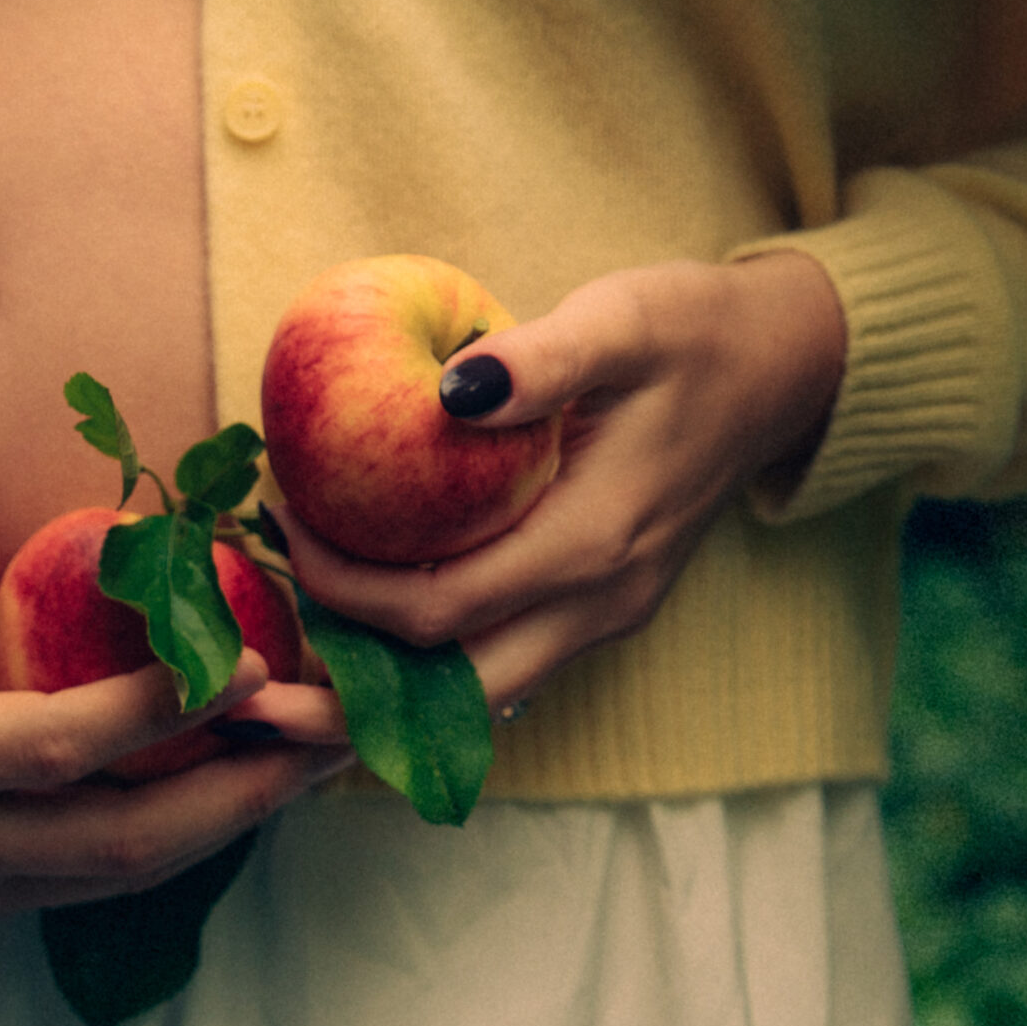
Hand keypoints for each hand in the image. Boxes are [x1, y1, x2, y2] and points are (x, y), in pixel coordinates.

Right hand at [0, 519, 343, 978]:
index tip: (248, 649)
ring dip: (222, 820)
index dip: (171, 700)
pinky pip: (84, 880)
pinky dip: (159, 840)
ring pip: (127, 870)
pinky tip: (192, 798)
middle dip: (250, 788)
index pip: (71, 740)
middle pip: (141, 833)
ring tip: (297, 765)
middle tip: (336, 734)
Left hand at [251, 253, 846, 735]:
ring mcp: (600, 617)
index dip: (343, 590)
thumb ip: (542, 358)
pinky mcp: (592, 608)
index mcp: (594, 546)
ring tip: (280, 683)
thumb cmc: (692, 331)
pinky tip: (352, 637)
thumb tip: (452, 391)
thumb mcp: (623, 319)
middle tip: (243, 687)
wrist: (783, 365)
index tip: (280, 530)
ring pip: (473, 698)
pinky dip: (421, 667)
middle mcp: (597, 605)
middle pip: (451, 699)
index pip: (439, 611)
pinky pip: (493, 662)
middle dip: (344, 706)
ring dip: (378, 700)